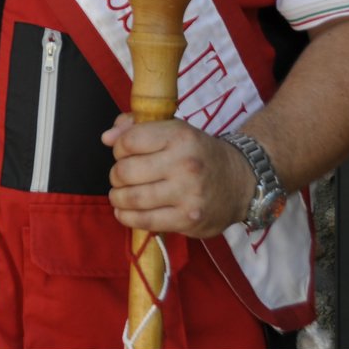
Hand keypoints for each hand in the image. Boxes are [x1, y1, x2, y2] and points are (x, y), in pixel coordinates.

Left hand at [102, 114, 254, 237]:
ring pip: (131, 198)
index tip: (124, 154)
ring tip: (120, 195)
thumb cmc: (198, 153)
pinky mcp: (188, 220)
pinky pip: (144, 221)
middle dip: (116, 175)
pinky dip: (127, 217)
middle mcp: (184, 164)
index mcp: (180, 136)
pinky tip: (126, 212)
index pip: (128, 141)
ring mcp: (187, 194)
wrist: (241, 181)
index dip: (119, 148)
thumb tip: (107, 138)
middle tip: (122, 177)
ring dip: (118, 198)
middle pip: (125, 171)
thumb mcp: (174, 130)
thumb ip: (136, 127)